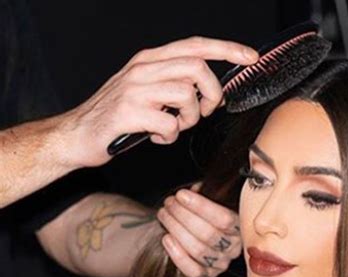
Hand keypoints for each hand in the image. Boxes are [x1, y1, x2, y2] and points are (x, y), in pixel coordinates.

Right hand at [58, 37, 257, 168]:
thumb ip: (172, 84)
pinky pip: (168, 123)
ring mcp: (134, 89)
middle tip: (203, 112)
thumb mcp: (144, 91)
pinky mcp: (129, 112)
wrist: (76, 135)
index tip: (250, 57)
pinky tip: (156, 137)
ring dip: (188, 119)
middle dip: (210, 94)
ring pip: (185, 95)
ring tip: (174, 127)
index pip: (195, 46)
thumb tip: (207, 91)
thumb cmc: (114, 117)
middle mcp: (142, 69)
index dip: (226, 49)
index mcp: (149, 61)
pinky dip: (169, 136)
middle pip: (197, 69)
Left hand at [157, 185, 241, 276]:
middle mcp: (234, 247)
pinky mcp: (208, 275)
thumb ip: (204, 194)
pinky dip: (178, 255)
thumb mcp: (208, 200)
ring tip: (164, 215)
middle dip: (183, 216)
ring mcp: (221, 263)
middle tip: (168, 203)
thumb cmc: (201, 213)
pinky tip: (166, 238)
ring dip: (176, 229)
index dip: (200, 206)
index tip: (181, 195)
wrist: (192, 232)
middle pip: (208, 234)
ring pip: (198, 250)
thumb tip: (194, 191)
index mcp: (239, 226)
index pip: (224, 219)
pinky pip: (194, 271)